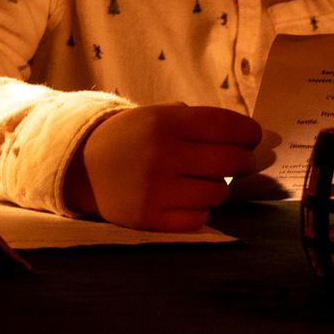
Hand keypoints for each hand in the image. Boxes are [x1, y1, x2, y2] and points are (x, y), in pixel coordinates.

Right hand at [64, 103, 263, 231]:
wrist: (81, 167)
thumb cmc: (129, 138)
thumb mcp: (155, 115)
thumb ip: (196, 121)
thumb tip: (245, 136)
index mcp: (165, 122)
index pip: (226, 126)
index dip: (248, 132)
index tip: (253, 137)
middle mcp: (163, 155)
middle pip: (231, 161)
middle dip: (243, 161)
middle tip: (240, 161)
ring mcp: (157, 189)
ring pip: (218, 192)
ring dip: (218, 187)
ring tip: (205, 181)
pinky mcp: (151, 218)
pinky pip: (199, 217)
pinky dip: (200, 209)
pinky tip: (188, 199)